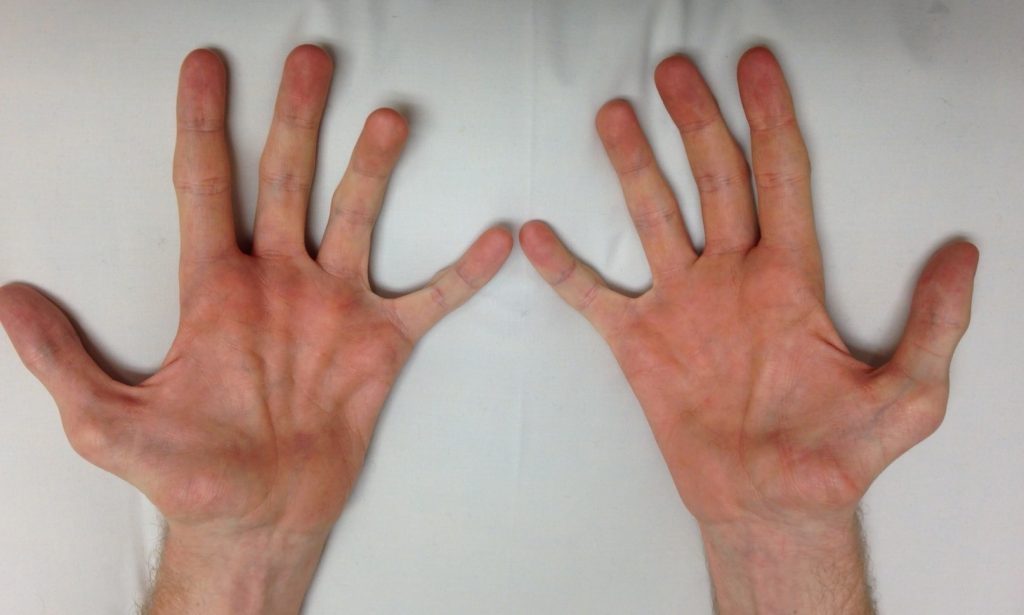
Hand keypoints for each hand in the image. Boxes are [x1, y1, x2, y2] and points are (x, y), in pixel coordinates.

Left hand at [0, 45, 510, 612]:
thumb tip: (7, 301)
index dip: (200, 123)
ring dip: (372, 170)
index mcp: (215, 288)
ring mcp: (334, 307)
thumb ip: (61, 363)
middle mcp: (279, 282)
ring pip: (356, 219)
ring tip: (390, 120)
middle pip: (287, 179)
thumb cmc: (187, 474)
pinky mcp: (380, 344)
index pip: (203, 186)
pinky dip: (462, 272)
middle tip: (311, 61)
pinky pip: (430, 298)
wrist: (259, 516)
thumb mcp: (105, 425)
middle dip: (297, 118)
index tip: (205, 65)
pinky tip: (492, 239)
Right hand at [521, 47, 976, 611]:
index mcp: (790, 280)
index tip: (757, 67)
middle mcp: (732, 279)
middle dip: (696, 123)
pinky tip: (538, 237)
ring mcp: (682, 307)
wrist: (770, 505)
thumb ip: (936, 329)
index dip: (772, 121)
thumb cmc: (837, 456)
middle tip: (674, 71)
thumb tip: (964, 257)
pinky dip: (565, 271)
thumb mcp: (907, 397)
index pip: (782, 180)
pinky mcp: (640, 345)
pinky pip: (594, 299)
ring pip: (653, 219)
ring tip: (613, 116)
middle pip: (713, 181)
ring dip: (633, 168)